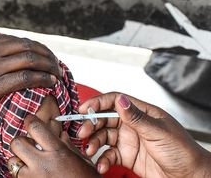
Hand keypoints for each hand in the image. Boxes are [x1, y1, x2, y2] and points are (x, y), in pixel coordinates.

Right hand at [0, 35, 63, 168]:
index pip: (15, 40)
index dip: (35, 47)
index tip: (44, 55)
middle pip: (26, 47)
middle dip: (46, 54)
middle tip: (55, 63)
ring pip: (29, 60)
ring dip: (48, 66)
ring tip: (57, 73)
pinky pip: (24, 78)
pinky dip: (41, 78)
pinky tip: (50, 82)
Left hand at [7, 115, 99, 177]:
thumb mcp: (83, 162)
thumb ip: (69, 147)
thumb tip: (61, 135)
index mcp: (58, 153)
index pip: (35, 127)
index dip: (30, 121)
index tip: (30, 120)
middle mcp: (42, 165)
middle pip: (17, 143)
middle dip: (21, 142)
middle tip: (28, 145)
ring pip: (12, 162)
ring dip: (19, 161)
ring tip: (30, 164)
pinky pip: (17, 176)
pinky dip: (22, 174)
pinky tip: (33, 175)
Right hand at [78, 92, 210, 177]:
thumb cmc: (183, 152)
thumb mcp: (158, 132)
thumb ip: (136, 117)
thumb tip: (120, 100)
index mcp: (142, 113)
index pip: (115, 101)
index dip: (98, 103)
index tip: (84, 110)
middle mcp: (133, 125)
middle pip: (105, 119)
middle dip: (91, 126)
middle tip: (82, 134)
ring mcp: (129, 141)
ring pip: (103, 137)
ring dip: (93, 143)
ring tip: (89, 151)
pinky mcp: (127, 157)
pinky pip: (108, 155)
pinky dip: (102, 160)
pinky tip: (101, 165)